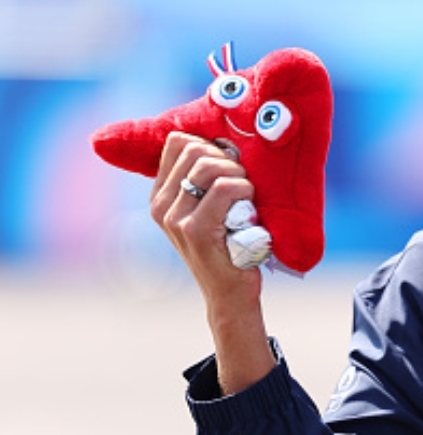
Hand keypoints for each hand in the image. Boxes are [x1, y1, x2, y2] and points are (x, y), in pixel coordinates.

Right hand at [150, 131, 272, 393]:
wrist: (230, 293)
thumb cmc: (229, 245)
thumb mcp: (210, 208)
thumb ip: (205, 178)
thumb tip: (223, 140)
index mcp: (160, 195)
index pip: (179, 141)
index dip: (211, 144)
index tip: (229, 165)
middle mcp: (160, 205)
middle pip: (195, 148)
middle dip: (228, 158)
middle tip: (243, 183)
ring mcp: (175, 218)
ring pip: (211, 166)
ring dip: (240, 175)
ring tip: (247, 197)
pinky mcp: (195, 230)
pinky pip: (227, 188)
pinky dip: (246, 191)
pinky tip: (249, 209)